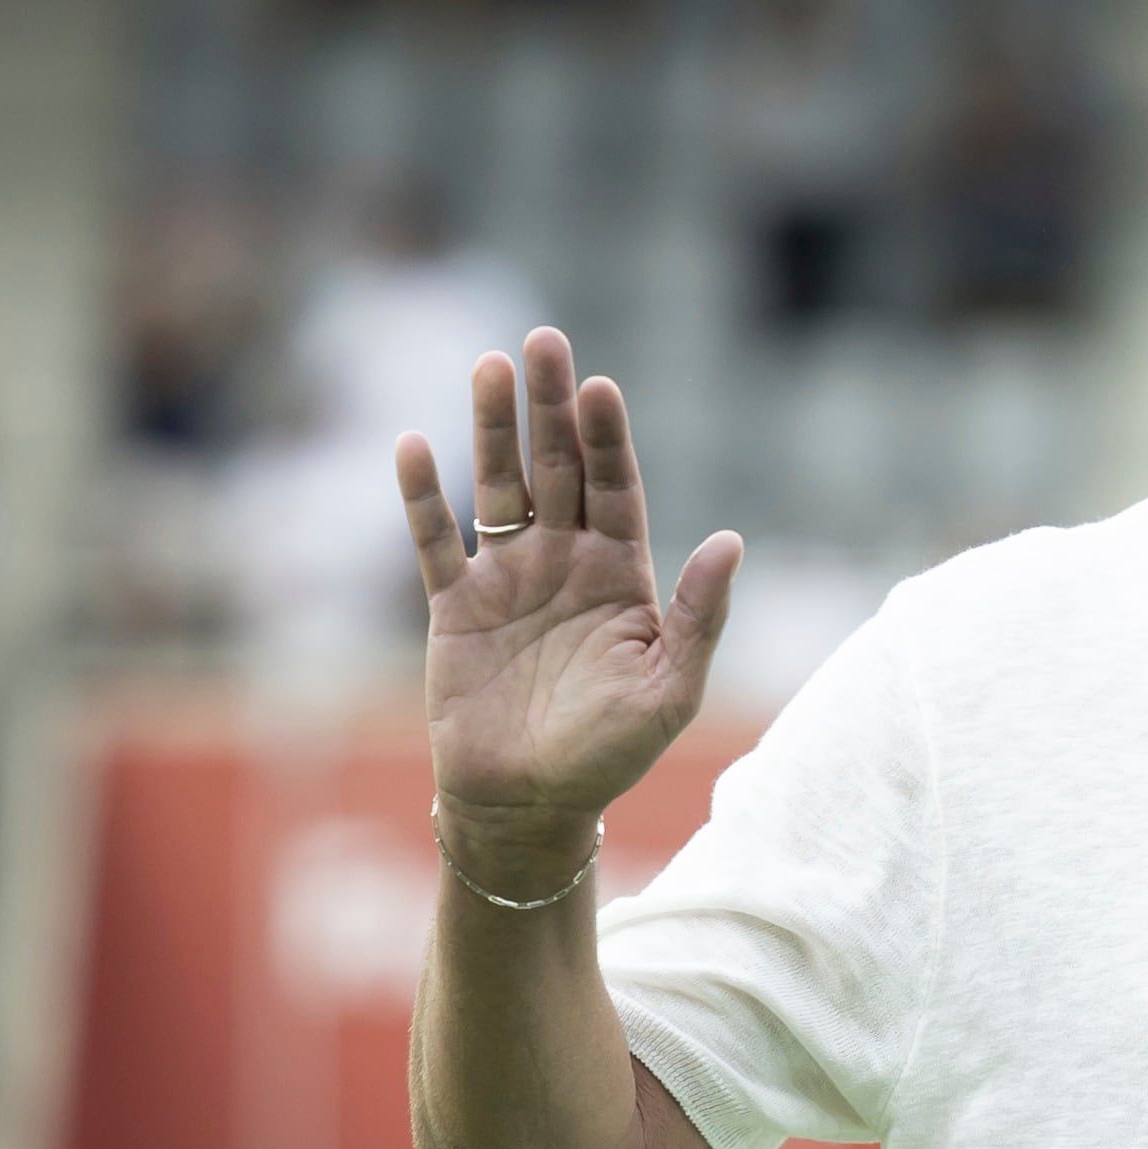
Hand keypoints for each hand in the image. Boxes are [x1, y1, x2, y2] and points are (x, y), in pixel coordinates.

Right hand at [399, 328, 741, 889]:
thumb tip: (732, 539)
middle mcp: (564, 564)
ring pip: (497, 486)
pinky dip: (423, 496)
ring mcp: (507, 579)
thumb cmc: (609, 756)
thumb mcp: (671, 691)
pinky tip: (415, 445)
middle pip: (557, 468)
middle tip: (544, 341)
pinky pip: (435, 540)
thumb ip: (699, 616)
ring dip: (492, 428)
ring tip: (488, 367)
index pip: (615, 488)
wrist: (529, 807)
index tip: (601, 387)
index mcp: (621, 577)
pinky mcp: (454, 607)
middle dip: (551, 407)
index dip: (607, 438)